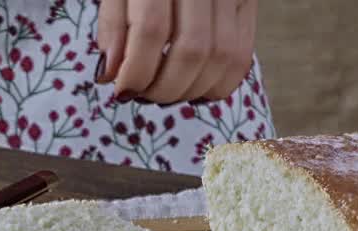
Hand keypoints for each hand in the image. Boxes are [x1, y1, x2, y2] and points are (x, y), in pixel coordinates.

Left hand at [96, 0, 256, 103]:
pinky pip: (242, 56)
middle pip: (192, 49)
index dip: (136, 71)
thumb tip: (110, 74)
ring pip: (222, 57)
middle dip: (163, 88)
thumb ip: (112, 24)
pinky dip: (217, 85)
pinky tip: (192, 90)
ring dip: (189, 91)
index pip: (153, 29)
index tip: (122, 90)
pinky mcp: (248, 4)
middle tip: (143, 95)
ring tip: (164, 92)